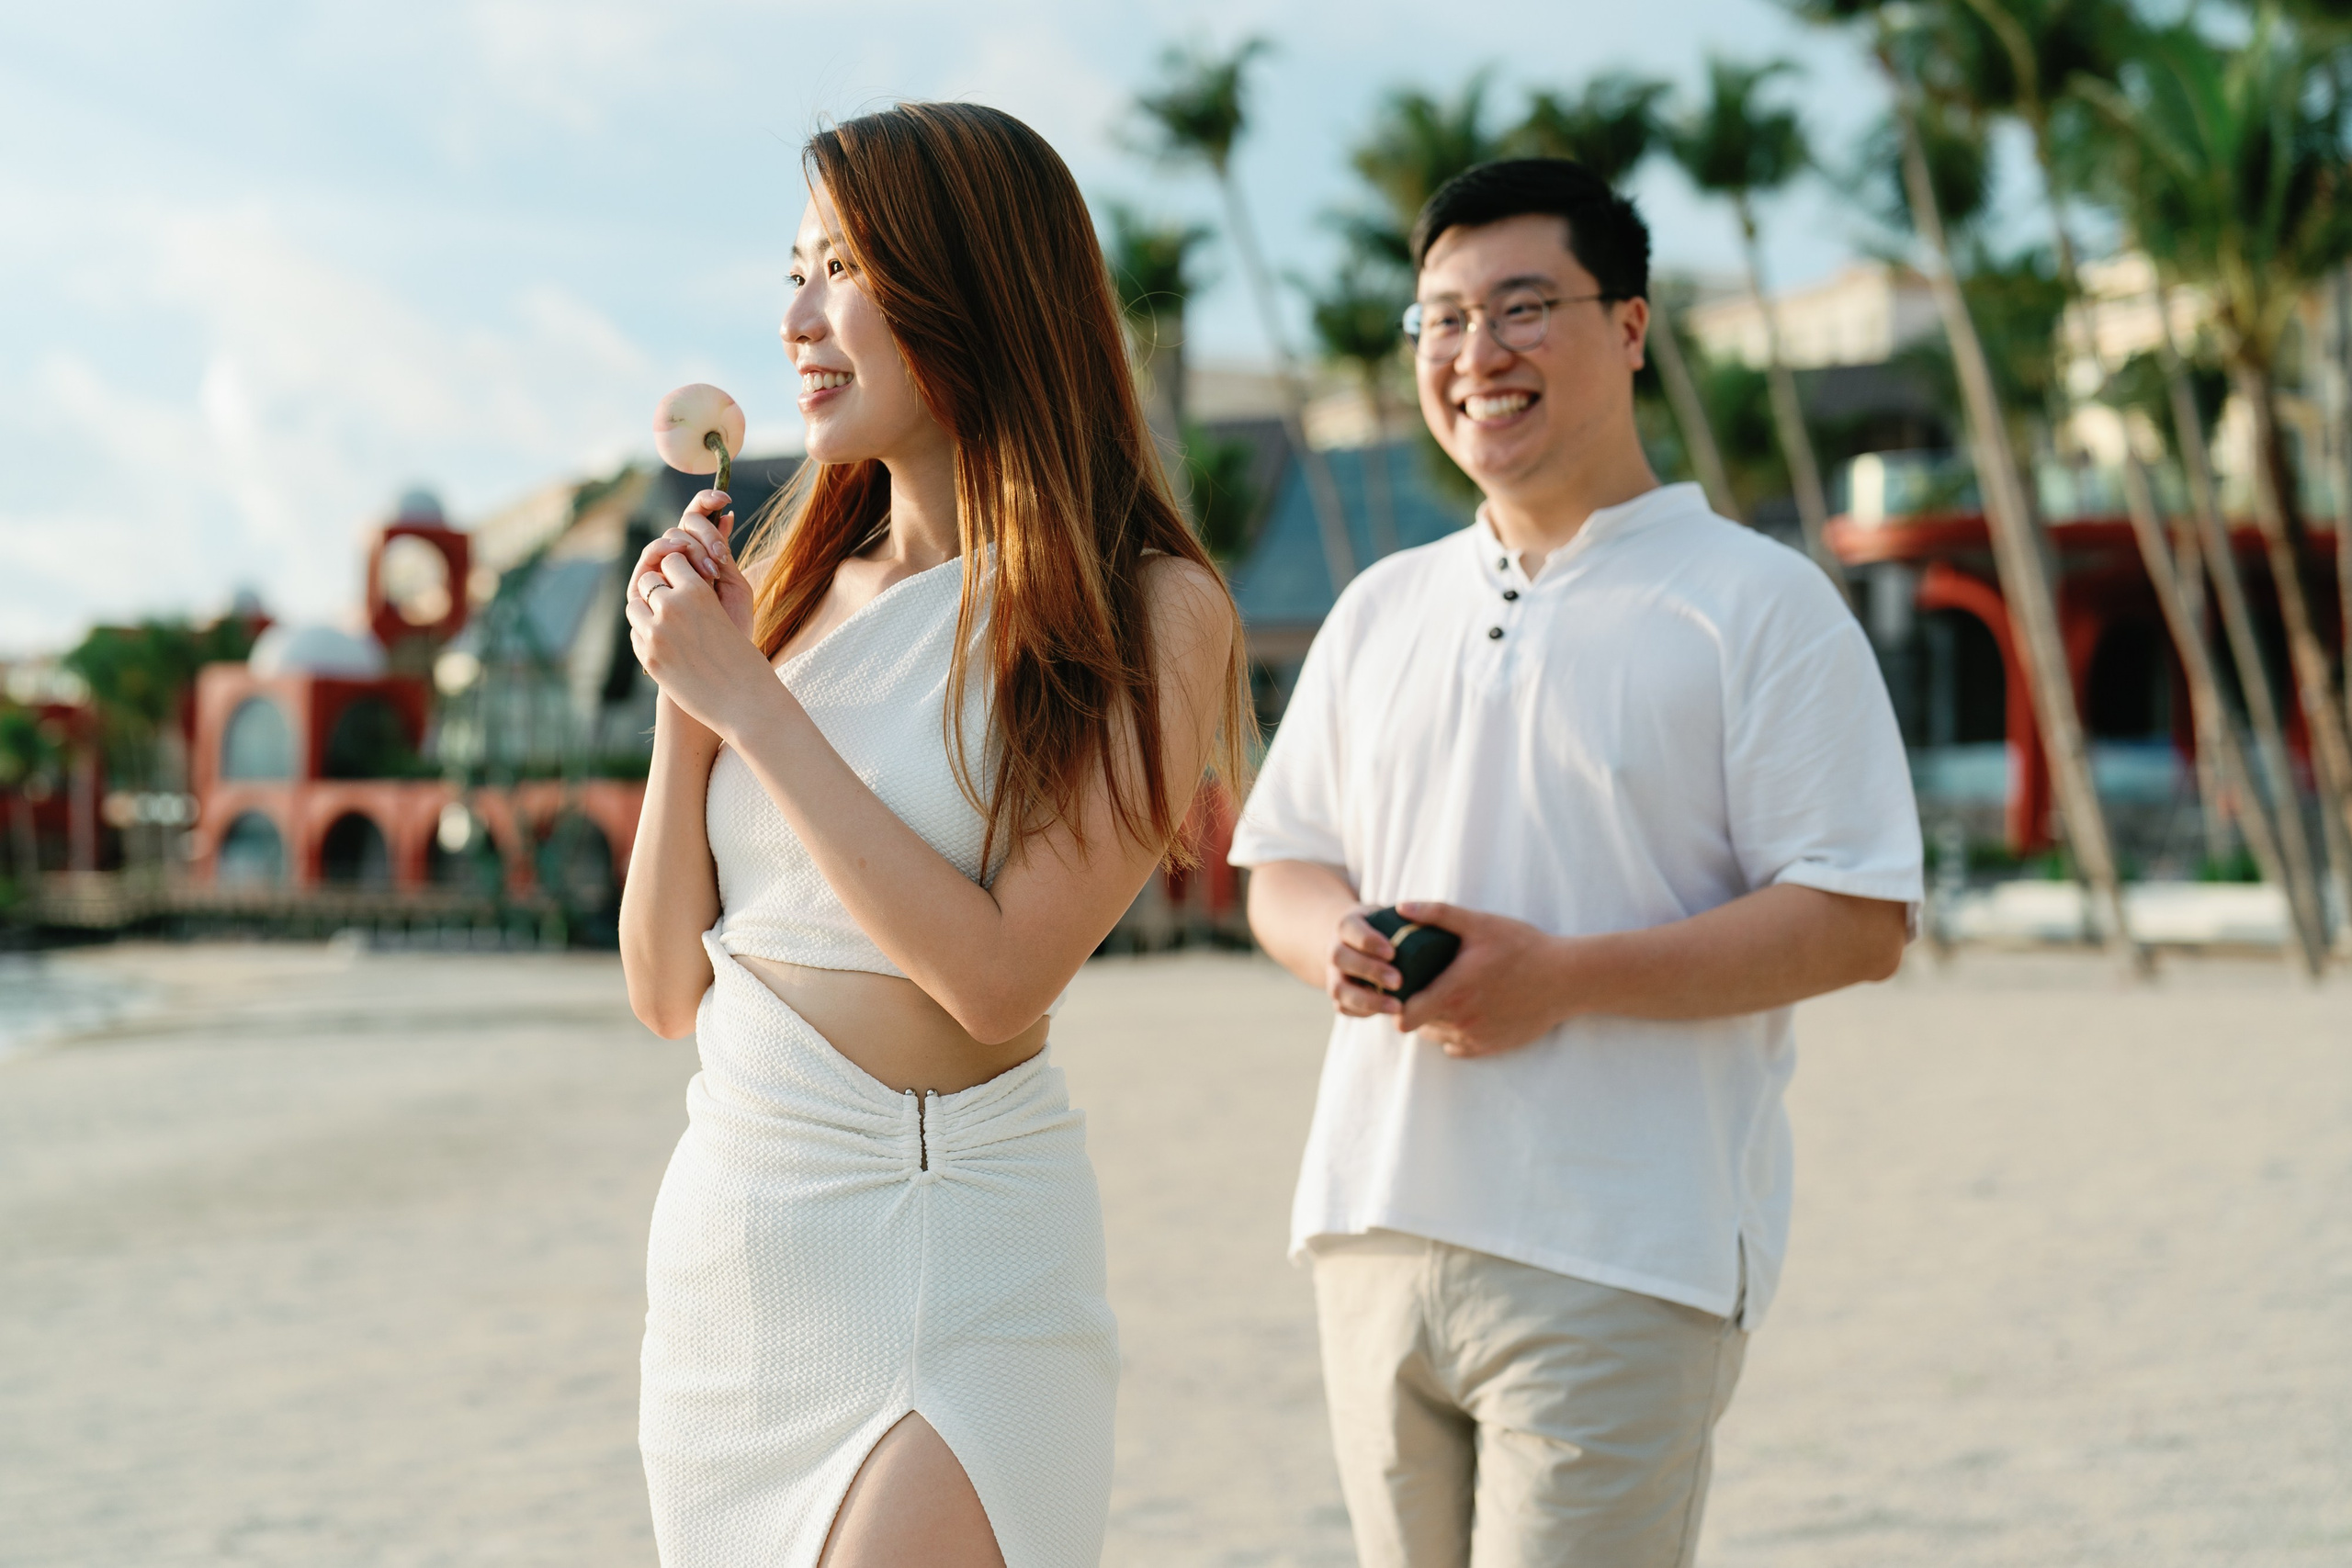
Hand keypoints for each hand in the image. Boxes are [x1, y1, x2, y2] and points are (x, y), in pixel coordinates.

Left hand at [624, 551, 779, 738]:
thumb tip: (676, 576)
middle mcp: (672, 608)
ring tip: (666, 621)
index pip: (671, 560)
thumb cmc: (745, 657)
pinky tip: (666, 643)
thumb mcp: (726, 614)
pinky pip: (635, 631)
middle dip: (659, 587)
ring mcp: (655, 634)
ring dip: (647, 608)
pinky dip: (645, 632)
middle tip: (674, 600)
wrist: (744, 702)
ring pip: (634, 604)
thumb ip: (698, 596)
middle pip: (648, 579)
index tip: (686, 581)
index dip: (678, 570)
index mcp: (698, 592)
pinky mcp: (648, 657)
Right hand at [627, 490, 755, 635]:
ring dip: (686, 545)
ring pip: (665, 540)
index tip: (725, 498)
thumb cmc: (731, 627)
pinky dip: (664, 553)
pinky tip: (680, 559)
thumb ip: (725, 554)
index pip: (697, 518)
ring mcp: (660, 573)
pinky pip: (649, 560)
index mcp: (701, 555)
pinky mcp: (644, 588)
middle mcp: (678, 560)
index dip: (707, 501)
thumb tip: (726, 513)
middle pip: (682, 525)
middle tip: (720, 557)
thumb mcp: (734, 586)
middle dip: (703, 533)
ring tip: (709, 565)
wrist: (717, 665)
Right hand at [1325, 903, 1404, 1020]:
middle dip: (1370, 970)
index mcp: (1347, 925)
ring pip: (1338, 989)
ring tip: (1397, 1006)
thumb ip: (1404, 920)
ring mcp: (1333, 974)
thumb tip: (1435, 924)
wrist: (1355, 943)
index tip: (1392, 952)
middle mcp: (1335, 948)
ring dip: (1367, 999)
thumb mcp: (1388, 917)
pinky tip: (1388, 1012)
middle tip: (1398, 981)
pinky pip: (1343, 1007)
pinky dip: (1364, 1012)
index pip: (1349, 929)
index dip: (1368, 941)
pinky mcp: (1338, 994)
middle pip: (1340, 958)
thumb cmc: (1382, 929)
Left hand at [1391, 900, 1572, 1057]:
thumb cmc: (1523, 948)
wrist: (1566, 978)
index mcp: (1452, 993)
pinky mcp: (1492, 1047)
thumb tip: (1401, 906)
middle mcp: (1461, 1022)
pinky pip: (1458, 1047)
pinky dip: (1454, 1033)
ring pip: (1436, 1036)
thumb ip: (1438, 914)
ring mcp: (1477, 1037)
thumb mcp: (1480, 924)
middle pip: (1417, 1025)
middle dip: (1413, 1007)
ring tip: (1442, 995)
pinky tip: (1463, 1011)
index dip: (1395, 1004)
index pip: (1404, 1016)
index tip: (1398, 987)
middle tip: (1418, 985)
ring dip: (1433, 1020)